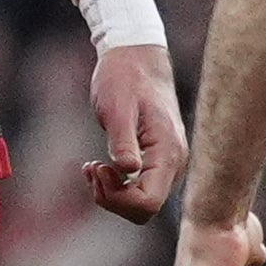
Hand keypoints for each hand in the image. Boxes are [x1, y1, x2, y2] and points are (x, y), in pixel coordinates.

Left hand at [87, 43, 185, 221]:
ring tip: (92, 166)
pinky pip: (140, 188)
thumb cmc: (125, 77)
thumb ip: (123, 141)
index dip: (118, 198)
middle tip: (92, 168)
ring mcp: (168, 163)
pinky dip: (117, 185)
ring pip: (142, 202)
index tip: (99, 168)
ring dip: (112, 193)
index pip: (148, 203)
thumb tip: (127, 171)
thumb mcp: (117, 107)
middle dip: (113, 199)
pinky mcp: (158, 160)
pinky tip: (100, 165)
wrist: (138, 57)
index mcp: (166, 151)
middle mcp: (174, 163)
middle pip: (145, 209)